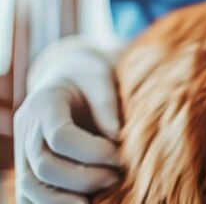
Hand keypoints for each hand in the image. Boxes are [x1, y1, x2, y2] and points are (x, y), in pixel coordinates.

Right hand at [13, 38, 121, 203]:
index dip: (92, 151)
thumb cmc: (89, 78)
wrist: (67, 78)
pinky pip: (29, 198)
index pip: (60, 136)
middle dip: (85, 178)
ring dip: (66, 200)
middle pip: (44, 167)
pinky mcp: (27, 169)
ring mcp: (22, 152)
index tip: (119, 154)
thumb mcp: (101, 78)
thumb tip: (115, 137)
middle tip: (116, 177)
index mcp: (44, 103)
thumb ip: (107, 105)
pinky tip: (83, 203)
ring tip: (101, 196)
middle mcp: (27, 130)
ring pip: (31, 188)